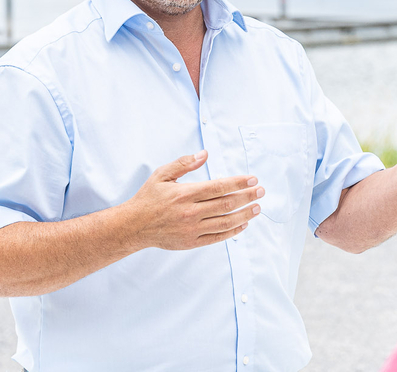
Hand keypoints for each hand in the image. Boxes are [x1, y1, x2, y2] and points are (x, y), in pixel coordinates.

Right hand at [122, 150, 263, 250]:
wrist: (134, 226)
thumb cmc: (148, 198)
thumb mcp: (162, 175)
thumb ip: (184, 163)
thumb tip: (204, 154)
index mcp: (185, 194)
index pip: (219, 187)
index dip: (238, 182)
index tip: (252, 179)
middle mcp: (191, 212)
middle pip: (227, 204)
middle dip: (247, 196)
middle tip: (261, 191)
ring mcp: (193, 229)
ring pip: (226, 222)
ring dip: (245, 214)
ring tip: (257, 207)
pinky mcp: (192, 242)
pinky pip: (218, 237)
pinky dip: (233, 231)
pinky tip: (243, 223)